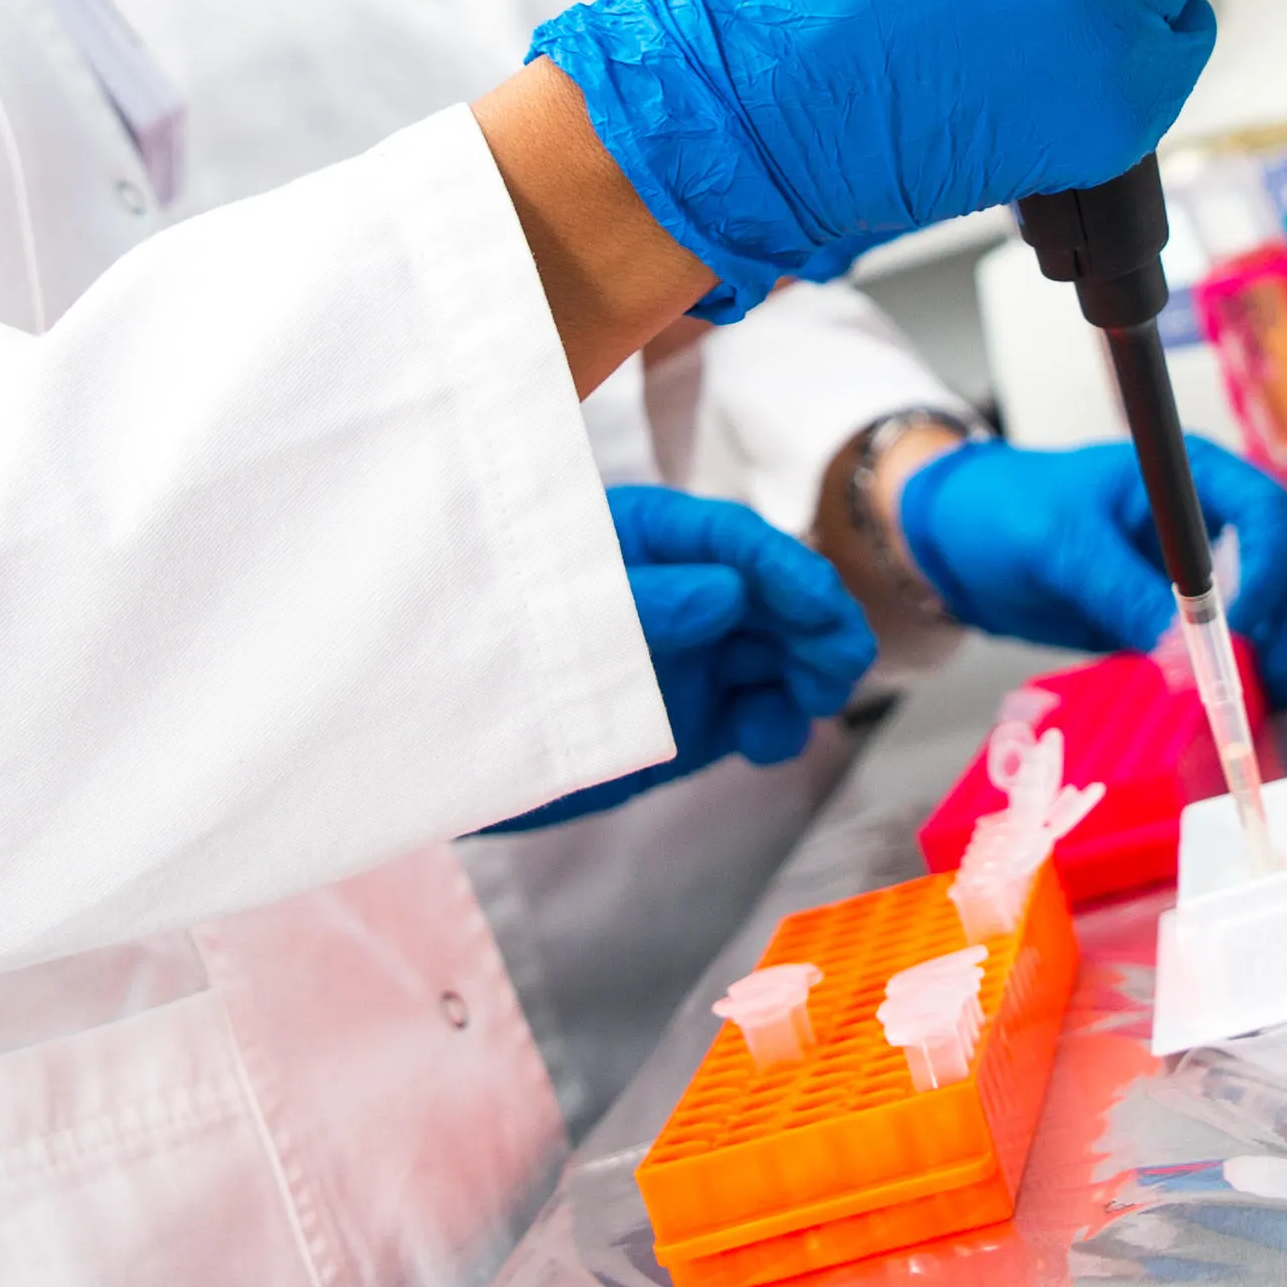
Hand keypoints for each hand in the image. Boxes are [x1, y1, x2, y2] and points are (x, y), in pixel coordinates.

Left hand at [487, 486, 879, 828]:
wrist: (445, 749)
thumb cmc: (486, 656)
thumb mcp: (561, 622)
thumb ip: (644, 604)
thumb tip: (728, 591)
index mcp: (640, 545)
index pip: (729, 538)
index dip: (785, 566)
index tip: (822, 604)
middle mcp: (676, 594)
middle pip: (772, 593)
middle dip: (816, 622)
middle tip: (840, 665)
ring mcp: (690, 657)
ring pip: (779, 653)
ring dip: (808, 672)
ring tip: (810, 702)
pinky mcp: (693, 719)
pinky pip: (757, 711)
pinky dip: (776, 724)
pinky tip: (767, 740)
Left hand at [894, 435, 1286, 700]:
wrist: (960, 544)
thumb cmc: (1003, 511)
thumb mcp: (1059, 545)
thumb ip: (1120, 592)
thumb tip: (1185, 653)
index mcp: (1188, 474)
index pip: (1267, 512)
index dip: (1274, 571)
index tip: (1247, 629)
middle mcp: (1208, 516)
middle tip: (1268, 682)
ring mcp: (1199, 568)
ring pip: (1276, 607)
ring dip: (1278, 654)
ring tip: (1254, 705)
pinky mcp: (1180, 615)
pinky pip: (1229, 645)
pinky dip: (1240, 676)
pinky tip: (1231, 709)